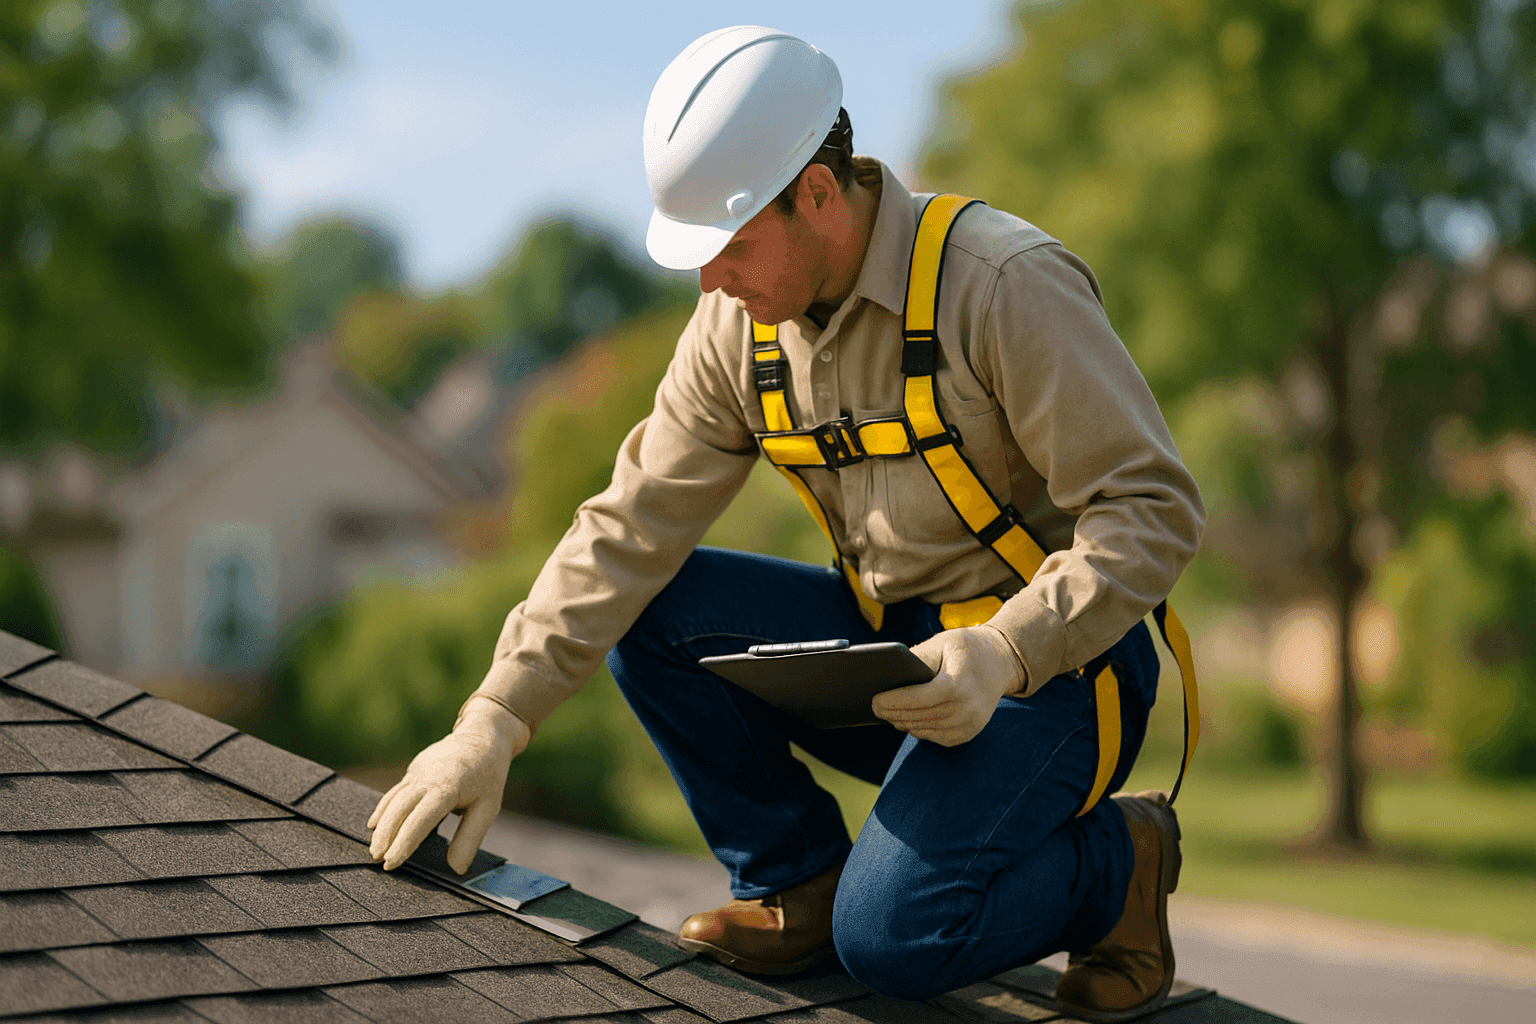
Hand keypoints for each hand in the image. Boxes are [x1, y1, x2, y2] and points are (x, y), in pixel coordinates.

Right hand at [367, 695, 531, 872]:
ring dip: (382, 825)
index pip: (420, 820)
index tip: (392, 863)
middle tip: (378, 860)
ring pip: (393, 800)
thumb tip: (457, 870)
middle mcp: (428, 777)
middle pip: (399, 809)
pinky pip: (396, 791)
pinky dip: (384, 808)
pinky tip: (375, 824)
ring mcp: (418, 771)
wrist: (483, 736)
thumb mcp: (489, 808)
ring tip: (375, 849)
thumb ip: (470, 839)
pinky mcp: (415, 769)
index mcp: (447, 787)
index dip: (404, 843)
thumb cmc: (489, 775)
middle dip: (386, 836)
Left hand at [871, 625, 1026, 746]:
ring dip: (905, 724)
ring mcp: (971, 723)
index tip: (875, 700)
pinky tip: (908, 722)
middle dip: (894, 714)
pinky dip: (921, 731)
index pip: (919, 698)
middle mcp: (967, 708)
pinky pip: (939, 737)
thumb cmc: (966, 648)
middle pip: (920, 717)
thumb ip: (915, 659)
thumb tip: (887, 673)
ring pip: (927, 730)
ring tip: (888, 715)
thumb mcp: (941, 643)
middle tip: (875, 709)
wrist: (1002, 661)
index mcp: (959, 685)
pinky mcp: (971, 732)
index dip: (894, 701)